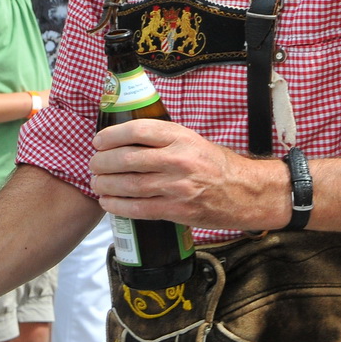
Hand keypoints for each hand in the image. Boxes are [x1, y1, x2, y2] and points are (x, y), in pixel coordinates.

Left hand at [89, 119, 288, 232]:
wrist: (246, 192)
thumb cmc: (217, 164)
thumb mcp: (193, 140)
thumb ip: (164, 139)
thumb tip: (127, 137)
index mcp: (181, 137)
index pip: (137, 131)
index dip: (112, 136)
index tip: (99, 141)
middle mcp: (178, 160)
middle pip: (127, 159)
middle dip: (103, 163)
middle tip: (94, 164)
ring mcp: (178, 187)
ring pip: (130, 185)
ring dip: (106, 185)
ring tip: (96, 183)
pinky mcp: (178, 211)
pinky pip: (139, 209)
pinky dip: (118, 206)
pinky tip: (108, 203)